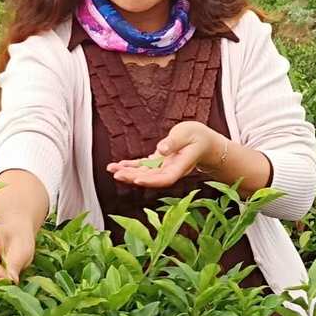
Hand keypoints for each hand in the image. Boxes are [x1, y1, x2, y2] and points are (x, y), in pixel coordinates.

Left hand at [107, 121, 226, 188]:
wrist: (203, 141)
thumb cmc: (198, 136)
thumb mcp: (187, 133)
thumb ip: (174, 142)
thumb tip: (160, 149)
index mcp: (181, 166)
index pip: (165, 178)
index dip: (151, 181)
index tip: (137, 180)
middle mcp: (171, 170)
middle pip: (151, 178)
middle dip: (132, 177)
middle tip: (116, 174)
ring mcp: (164, 168)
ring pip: (144, 174)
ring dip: (127, 172)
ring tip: (111, 169)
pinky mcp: (159, 162)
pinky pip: (143, 167)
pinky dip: (131, 166)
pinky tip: (118, 165)